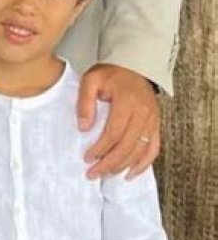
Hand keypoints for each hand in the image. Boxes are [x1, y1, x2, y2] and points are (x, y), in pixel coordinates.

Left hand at [78, 64, 159, 178]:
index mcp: (127, 101)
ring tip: (106, 174)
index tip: (87, 158)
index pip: (113, 133)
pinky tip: (131, 173)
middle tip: (93, 173)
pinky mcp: (156, 124)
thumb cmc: (111, 73)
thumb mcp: (91, 80)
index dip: (100, 148)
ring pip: (140, 151)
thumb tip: (83, 127)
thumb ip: (85, 102)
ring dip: (123, 166)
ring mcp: (153, 120)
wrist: (133, 65)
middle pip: (127, 146)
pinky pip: (153, 149)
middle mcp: (144, 113)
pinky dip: (143, 164)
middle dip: (109, 163)